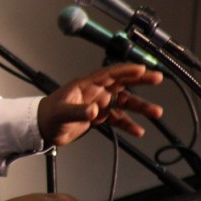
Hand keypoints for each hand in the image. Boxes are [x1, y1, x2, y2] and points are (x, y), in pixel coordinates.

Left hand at [37, 63, 162, 146]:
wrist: (43, 129)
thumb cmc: (48, 116)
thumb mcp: (62, 113)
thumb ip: (78, 112)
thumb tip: (94, 111)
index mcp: (86, 85)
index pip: (110, 74)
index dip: (126, 70)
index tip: (141, 69)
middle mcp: (95, 92)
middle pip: (122, 83)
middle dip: (140, 81)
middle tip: (157, 78)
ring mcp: (98, 104)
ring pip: (124, 103)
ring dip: (140, 107)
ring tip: (156, 112)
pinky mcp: (98, 117)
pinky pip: (117, 119)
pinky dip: (128, 124)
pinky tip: (138, 131)